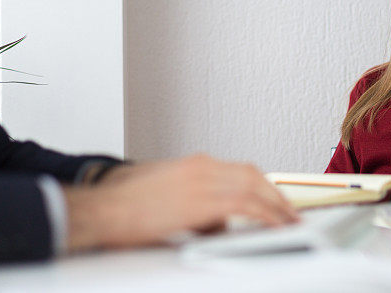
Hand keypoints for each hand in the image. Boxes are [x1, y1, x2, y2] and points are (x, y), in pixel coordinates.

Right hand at [64, 155, 297, 250]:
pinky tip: (277, 226)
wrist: (101, 207)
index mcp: (192, 165)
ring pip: (254, 186)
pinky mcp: (202, 200)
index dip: (259, 184)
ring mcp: (203, 180)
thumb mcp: (162, 197)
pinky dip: (266, 215)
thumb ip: (192, 206)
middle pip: (250, 174)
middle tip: (288, 209)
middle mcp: (201, 166)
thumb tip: (214, 223)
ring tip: (290, 220)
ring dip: (275, 204)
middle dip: (272, 192)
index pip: (236, 170)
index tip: (271, 197)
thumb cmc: (121, 207)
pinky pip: (246, 206)